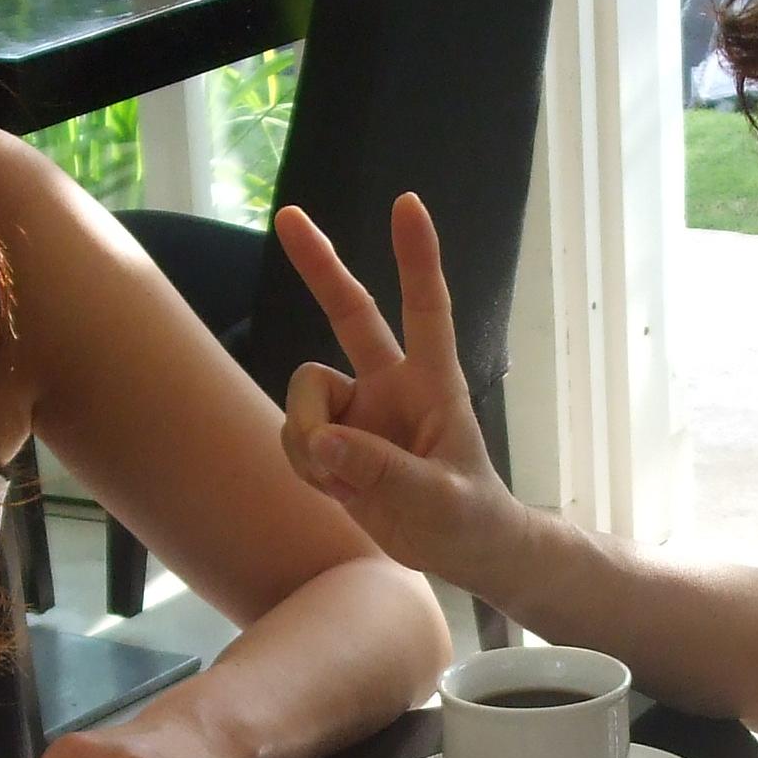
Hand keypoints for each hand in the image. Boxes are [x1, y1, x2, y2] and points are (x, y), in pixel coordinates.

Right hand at [273, 195, 526, 585]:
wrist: (462, 552)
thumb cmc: (470, 518)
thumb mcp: (439, 502)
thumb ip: (384, 473)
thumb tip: (324, 442)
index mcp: (434, 383)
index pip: (427, 309)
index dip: (417, 257)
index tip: (407, 204)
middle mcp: (391, 384)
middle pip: (350, 312)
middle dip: (319, 266)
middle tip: (288, 215)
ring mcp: (359, 410)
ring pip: (304, 395)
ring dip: (306, 438)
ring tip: (339, 483)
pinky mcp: (334, 441)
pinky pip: (295, 437)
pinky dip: (304, 465)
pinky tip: (336, 490)